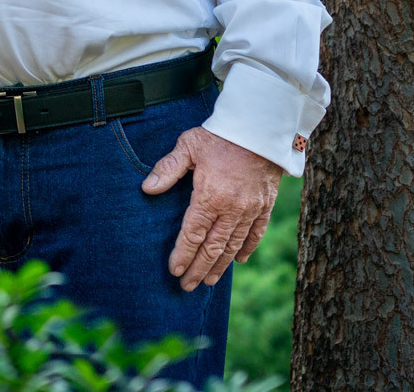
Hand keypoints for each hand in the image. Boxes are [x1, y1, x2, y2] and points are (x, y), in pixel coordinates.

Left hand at [142, 126, 281, 290]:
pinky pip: (256, 233)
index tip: (174, 271)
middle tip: (187, 286)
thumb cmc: (220, 135)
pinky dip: (247, 248)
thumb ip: (168, 169)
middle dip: (198, 268)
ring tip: (208, 280)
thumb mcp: (188, 146)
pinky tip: (239, 260)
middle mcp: (232, 208)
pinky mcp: (266, 205)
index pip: (193, 234)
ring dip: (220, 265)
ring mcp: (251, 209)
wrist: (261, 127)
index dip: (183, 255)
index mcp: (210, 196)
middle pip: (213, 247)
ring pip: (234, 245)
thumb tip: (147, 189)